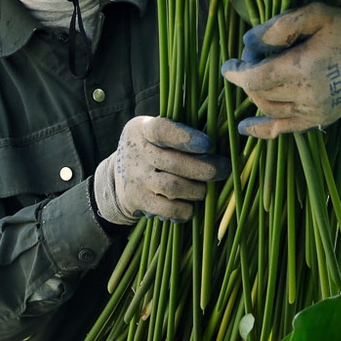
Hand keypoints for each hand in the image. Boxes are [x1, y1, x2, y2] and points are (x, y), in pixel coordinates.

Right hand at [92, 116, 228, 224]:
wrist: (117, 176)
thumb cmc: (151, 149)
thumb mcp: (154, 133)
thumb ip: (180, 132)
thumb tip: (223, 136)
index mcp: (141, 129)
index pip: (160, 130)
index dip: (185, 138)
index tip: (208, 144)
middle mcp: (135, 153)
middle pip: (173, 163)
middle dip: (204, 168)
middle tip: (223, 169)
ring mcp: (135, 178)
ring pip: (172, 187)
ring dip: (196, 190)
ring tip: (204, 189)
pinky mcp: (137, 200)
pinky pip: (167, 209)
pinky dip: (185, 210)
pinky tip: (191, 206)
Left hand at [220, 3, 340, 138]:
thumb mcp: (319, 15)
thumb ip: (282, 25)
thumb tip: (250, 41)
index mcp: (303, 68)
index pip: (255, 78)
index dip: (237, 72)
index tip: (231, 63)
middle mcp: (306, 95)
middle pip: (259, 93)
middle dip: (248, 77)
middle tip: (253, 59)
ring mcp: (313, 111)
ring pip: (268, 109)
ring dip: (256, 95)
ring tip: (259, 76)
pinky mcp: (318, 120)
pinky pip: (284, 129)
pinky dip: (262, 129)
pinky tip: (246, 126)